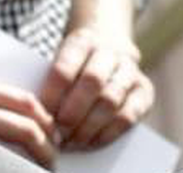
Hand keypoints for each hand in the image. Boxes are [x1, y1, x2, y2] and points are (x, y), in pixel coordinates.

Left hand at [40, 27, 153, 149]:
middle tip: (57, 132)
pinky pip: (128, 116)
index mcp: (84, 40)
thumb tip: (37, 115)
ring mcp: (131, 70)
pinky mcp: (144, 91)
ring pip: (111, 100)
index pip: (65, 68)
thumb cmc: (73, 65)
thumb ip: (49, 82)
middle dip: (72, 112)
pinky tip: (90, 141)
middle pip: (92, 82)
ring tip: (71, 141)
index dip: (51, 96)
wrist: (108, 51)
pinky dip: (107, 133)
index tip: (40, 115)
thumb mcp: (58, 60)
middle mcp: (111, 51)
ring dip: (88, 126)